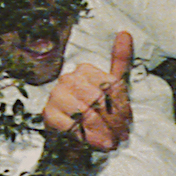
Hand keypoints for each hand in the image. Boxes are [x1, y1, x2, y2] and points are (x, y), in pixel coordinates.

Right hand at [44, 31, 135, 151]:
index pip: (111, 87)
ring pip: (87, 113)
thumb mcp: (113, 88)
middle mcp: (68, 79)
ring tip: (109, 141)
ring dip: (102, 131)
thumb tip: (125, 33)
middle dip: (113, 121)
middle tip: (120, 136)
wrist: (76, 140)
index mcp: (84, 70)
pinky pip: (72, 126)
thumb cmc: (98, 112)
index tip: (127, 122)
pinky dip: (86, 138)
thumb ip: (119, 61)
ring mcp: (56, 96)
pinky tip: (93, 143)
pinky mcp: (49, 115)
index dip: (122, 108)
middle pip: (100, 100)